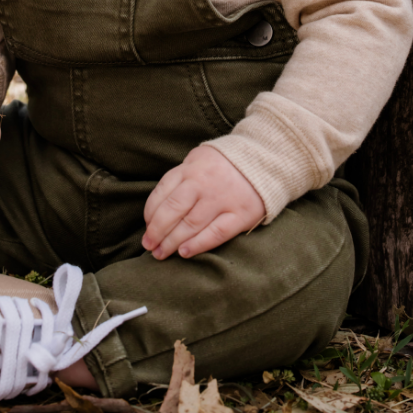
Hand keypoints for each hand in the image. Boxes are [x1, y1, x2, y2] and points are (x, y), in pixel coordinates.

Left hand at [142, 144, 264, 259]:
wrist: (265, 160)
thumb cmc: (224, 164)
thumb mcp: (198, 160)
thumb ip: (180, 178)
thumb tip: (156, 210)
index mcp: (191, 169)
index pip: (163, 192)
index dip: (150, 213)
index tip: (147, 227)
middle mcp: (204, 183)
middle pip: (173, 210)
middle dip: (157, 231)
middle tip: (149, 245)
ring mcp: (223, 199)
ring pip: (191, 224)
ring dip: (172, 242)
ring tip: (161, 253)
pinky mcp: (241, 214)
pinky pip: (216, 233)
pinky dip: (198, 244)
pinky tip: (184, 252)